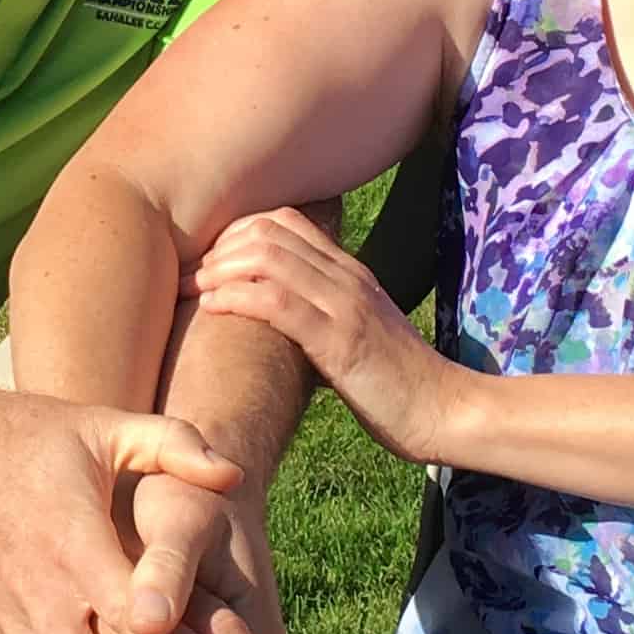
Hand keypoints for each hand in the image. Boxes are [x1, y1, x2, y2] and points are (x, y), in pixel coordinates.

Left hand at [189, 208, 467, 466]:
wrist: (445, 411)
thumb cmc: (398, 385)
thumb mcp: (357, 335)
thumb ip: (323, 316)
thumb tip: (278, 319)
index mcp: (350, 273)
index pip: (285, 221)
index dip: (237, 232)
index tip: (208, 262)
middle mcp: (346, 278)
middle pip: (268, 231)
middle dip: (218, 247)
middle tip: (188, 275)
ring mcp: (345, 305)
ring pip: (268, 258)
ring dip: (219, 269)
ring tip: (191, 289)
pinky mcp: (340, 341)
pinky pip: (277, 302)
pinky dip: (236, 298)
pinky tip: (212, 307)